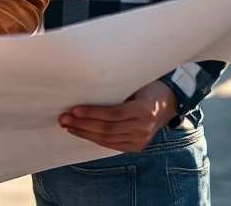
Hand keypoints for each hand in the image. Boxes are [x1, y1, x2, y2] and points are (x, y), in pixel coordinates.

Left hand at [59, 80, 177, 152]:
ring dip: (85, 133)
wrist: (166, 104)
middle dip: (83, 125)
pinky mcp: (137, 147)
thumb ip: (116, 89)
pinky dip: (95, 139)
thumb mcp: (135, 84)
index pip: (114, 113)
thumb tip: (85, 88)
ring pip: (107, 139)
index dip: (92, 112)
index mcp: (144, 109)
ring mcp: (141, 140)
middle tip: (64, 119)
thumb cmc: (145, 88)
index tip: (74, 110)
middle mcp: (144, 127)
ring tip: (68, 126)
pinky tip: (81, 133)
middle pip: (108, 128)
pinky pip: (112, 145)